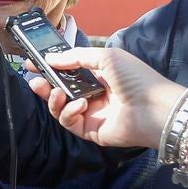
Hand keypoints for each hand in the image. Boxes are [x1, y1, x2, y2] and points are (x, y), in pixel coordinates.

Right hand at [25, 46, 184, 148]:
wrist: (154, 108)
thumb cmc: (136, 78)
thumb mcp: (106, 57)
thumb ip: (77, 57)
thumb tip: (51, 58)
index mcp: (99, 76)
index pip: (69, 72)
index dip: (51, 68)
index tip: (33, 63)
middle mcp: (94, 95)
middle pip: (61, 91)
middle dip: (45, 85)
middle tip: (34, 80)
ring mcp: (92, 114)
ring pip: (61, 108)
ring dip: (54, 99)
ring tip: (56, 93)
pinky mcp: (91, 131)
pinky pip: (70, 122)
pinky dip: (69, 112)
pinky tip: (80, 104)